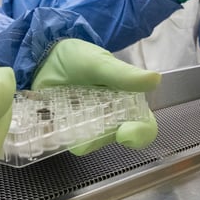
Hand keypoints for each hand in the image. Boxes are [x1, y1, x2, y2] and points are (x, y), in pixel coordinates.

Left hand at [31, 38, 160, 155]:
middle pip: (113, 138)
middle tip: (82, 118)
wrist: (43, 55)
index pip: (144, 127)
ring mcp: (87, 126)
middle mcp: (110, 118)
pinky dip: (59, 134)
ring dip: (77, 134)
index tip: (124, 132)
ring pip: (89, 143)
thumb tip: (155, 79)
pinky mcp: (65, 130)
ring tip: (61, 113)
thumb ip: (124, 74)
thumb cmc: (77, 58)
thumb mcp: (99, 63)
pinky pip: (66, 142)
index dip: (139, 135)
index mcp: (126, 102)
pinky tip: (50, 120)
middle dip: (100, 134)